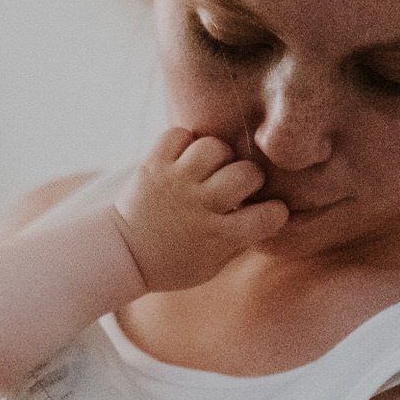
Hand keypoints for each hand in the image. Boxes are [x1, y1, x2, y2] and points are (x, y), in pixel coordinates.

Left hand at [114, 128, 288, 291]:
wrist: (124, 254)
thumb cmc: (176, 262)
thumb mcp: (214, 264)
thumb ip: (243, 240)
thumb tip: (272, 213)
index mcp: (216, 236)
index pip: (266, 217)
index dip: (275, 211)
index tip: (269, 210)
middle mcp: (197, 206)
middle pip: (244, 174)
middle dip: (251, 178)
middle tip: (240, 185)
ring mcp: (174, 183)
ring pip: (213, 148)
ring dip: (220, 156)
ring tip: (214, 167)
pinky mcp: (153, 165)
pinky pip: (178, 134)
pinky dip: (186, 141)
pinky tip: (187, 158)